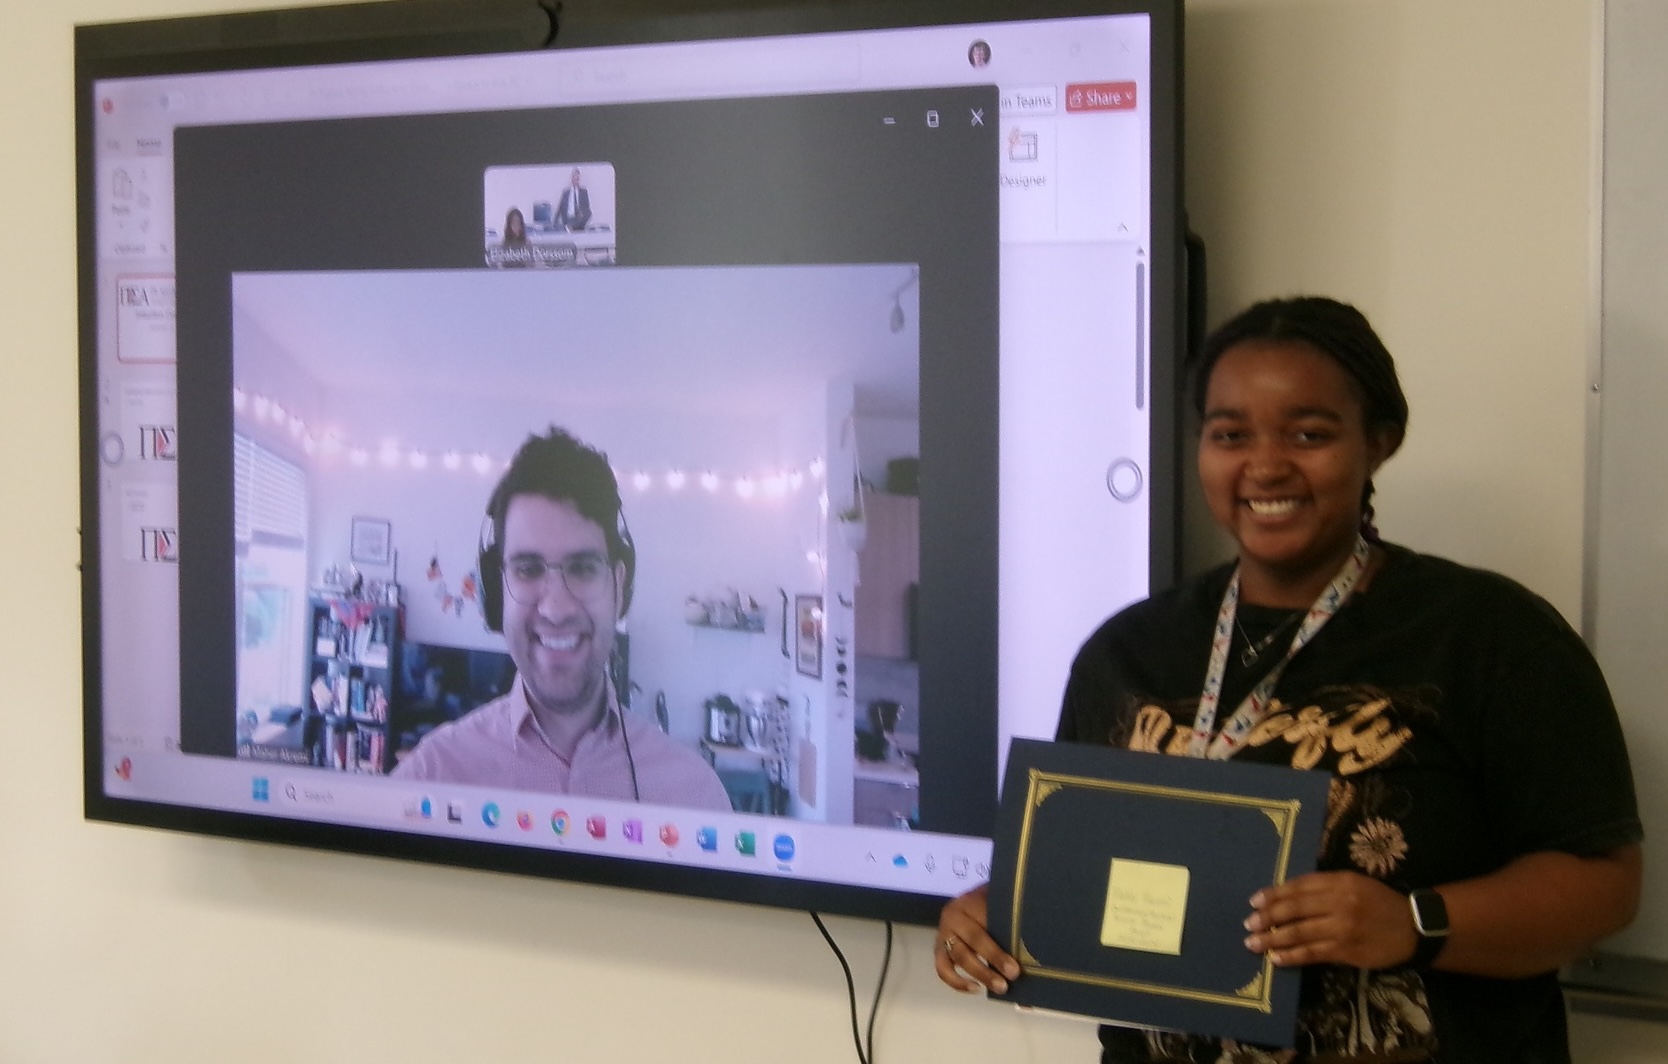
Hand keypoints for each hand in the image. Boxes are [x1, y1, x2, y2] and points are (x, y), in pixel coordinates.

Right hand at [934, 884, 1021, 993]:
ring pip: (959, 956)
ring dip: (981, 973)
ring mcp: (943, 934)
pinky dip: (957, 982)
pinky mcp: (939, 950)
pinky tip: (976, 989)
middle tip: (1014, 974)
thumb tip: (1036, 945)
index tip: (1020, 955)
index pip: (987, 919)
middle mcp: (953, 916)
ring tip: (1001, 987)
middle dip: (995, 958)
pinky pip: (943, 969)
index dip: (1004, 937)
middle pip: (974, 938)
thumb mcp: (1001, 903)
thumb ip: (1013, 920)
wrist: (971, 899)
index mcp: (970, 900)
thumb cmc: (992, 904)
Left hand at [1243, 871, 1417, 969]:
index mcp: (1339, 881)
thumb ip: (1323, 886)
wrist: (1412, 927)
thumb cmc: (1378, 902)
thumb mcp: (1354, 883)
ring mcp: (1342, 927)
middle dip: (1268, 916)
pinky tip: (1276, 959)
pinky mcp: (1347, 950)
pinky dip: (1292, 956)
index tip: (1254, 901)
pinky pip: (1313, 953)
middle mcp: (1339, 901)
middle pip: (1295, 908)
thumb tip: (1285, 895)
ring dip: (1273, 939)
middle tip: (1248, 923)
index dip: (1274, 894)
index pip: (1298, 886)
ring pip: (1299, 932)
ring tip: (1253, 942)